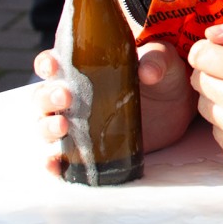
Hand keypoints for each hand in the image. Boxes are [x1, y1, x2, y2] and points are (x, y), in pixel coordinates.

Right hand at [34, 41, 196, 174]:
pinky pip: (62, 157)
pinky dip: (54, 162)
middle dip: (48, 97)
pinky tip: (54, 163)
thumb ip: (156, 60)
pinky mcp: (88, 147)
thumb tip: (148, 71)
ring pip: (46, 125)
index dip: (47, 63)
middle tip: (65, 97)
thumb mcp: (163, 59)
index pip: (54, 62)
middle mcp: (74, 94)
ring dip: (47, 127)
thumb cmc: (163, 73)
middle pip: (44, 96)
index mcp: (85, 66)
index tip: (53, 65)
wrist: (178, 104)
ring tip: (63, 127)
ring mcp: (79, 122)